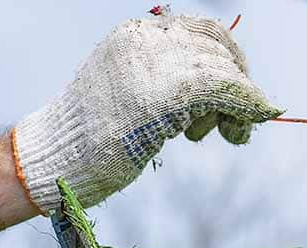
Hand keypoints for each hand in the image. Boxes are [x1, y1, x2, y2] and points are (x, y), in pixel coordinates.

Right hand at [13, 15, 281, 212]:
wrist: (59, 156)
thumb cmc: (97, 134)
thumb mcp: (135, 88)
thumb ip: (171, 75)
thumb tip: (225, 82)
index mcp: (138, 35)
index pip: (204, 31)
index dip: (231, 59)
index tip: (240, 88)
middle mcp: (147, 41)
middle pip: (219, 50)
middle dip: (239, 84)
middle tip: (239, 118)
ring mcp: (155, 65)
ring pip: (225, 71)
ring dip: (239, 105)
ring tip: (222, 132)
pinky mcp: (165, 95)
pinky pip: (224, 90)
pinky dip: (247, 108)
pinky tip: (242, 131)